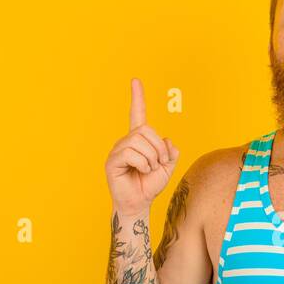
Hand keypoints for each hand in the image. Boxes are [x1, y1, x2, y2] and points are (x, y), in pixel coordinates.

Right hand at [105, 78, 179, 216]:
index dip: (138, 97)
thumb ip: (171, 151)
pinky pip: (131, 153)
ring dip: (151, 158)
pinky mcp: (112, 160)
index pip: (137, 114)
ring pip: (139, 141)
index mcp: (139, 139)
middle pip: (146, 130)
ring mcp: (118, 150)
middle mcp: (126, 141)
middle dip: (159, 148)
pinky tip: (140, 171)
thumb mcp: (168, 166)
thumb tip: (166, 140)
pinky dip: (142, 163)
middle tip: (159, 164)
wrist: (139, 203)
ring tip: (149, 170)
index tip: (135, 80)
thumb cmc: (150, 185)